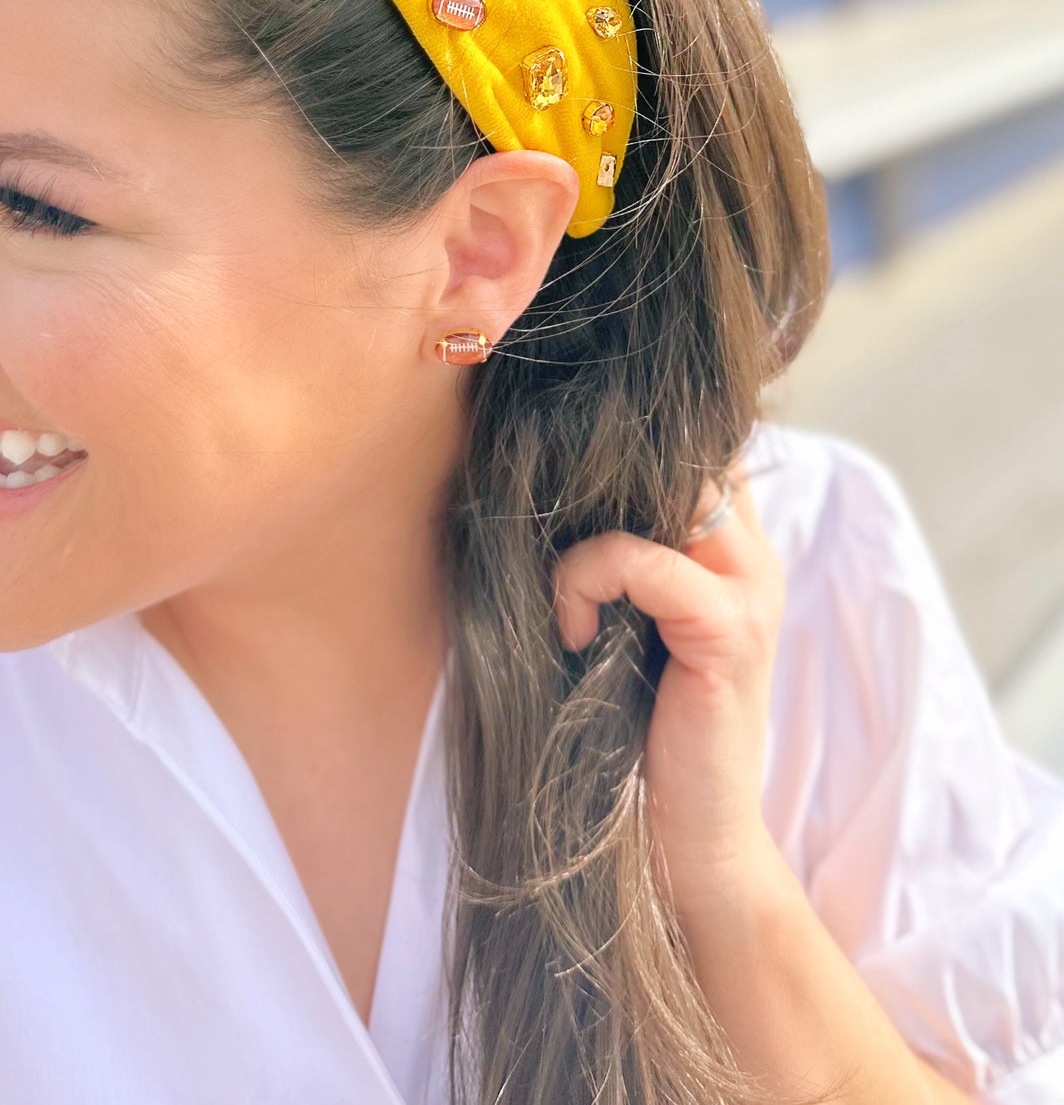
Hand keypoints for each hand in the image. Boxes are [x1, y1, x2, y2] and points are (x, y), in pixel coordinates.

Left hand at [552, 455, 786, 917]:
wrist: (688, 844)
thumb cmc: (635, 729)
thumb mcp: (621, 621)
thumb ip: (613, 553)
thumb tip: (534, 479)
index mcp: (732, 548)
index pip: (690, 443)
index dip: (624, 442)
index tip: (556, 470)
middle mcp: (752, 557)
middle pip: (679, 449)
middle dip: (599, 471)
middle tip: (549, 520)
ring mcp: (749, 591)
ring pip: (665, 488)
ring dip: (588, 529)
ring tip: (566, 594)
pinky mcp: (728, 631)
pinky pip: (640, 560)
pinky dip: (586, 580)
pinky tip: (574, 634)